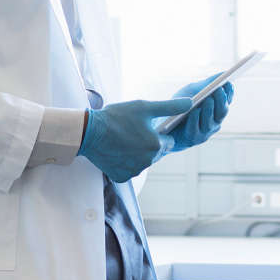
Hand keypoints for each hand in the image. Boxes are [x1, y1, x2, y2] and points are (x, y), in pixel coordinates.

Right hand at [78, 97, 192, 182]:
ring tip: (124, 139)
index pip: (169, 141)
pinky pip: (129, 169)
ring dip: (138, 153)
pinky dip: (125, 162)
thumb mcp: (144, 107)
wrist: (89, 132)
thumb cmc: (117, 117)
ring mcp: (134, 171)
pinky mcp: (121, 177)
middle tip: (133, 131)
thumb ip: (170, 106)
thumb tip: (191, 103)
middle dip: (149, 143)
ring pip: (143, 162)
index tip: (148, 127)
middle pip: (156, 152)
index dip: (160, 133)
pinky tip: (117, 150)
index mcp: (156, 145)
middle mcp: (147, 162)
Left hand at [168, 73, 233, 151]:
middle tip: (219, 89)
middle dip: (221, 100)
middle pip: (222, 112)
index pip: (227, 101)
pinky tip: (194, 111)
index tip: (228, 83)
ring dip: (209, 110)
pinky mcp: (192, 140)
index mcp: (216, 110)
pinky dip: (195, 120)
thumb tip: (223, 74)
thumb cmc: (178, 106)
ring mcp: (205, 132)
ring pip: (210, 122)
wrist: (160, 125)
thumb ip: (207, 84)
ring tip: (208, 99)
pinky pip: (195, 129)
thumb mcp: (192, 91)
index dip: (229, 93)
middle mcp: (214, 122)